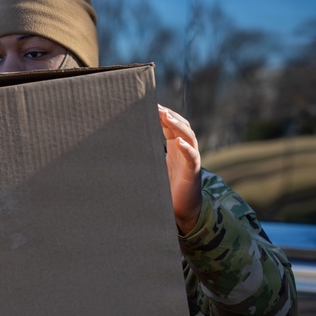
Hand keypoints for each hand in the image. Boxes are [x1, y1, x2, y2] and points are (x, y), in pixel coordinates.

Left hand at [158, 105, 202, 234]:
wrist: (181, 210)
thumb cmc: (166, 189)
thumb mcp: (153, 167)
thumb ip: (145, 155)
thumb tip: (121, 147)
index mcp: (175, 147)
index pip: (170, 125)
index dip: (162, 114)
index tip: (148, 105)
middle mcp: (184, 150)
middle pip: (181, 125)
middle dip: (169, 115)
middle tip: (156, 107)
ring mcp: (190, 159)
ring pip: (189, 136)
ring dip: (178, 125)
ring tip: (166, 116)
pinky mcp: (193, 172)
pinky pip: (193, 157)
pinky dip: (188, 149)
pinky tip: (180, 143)